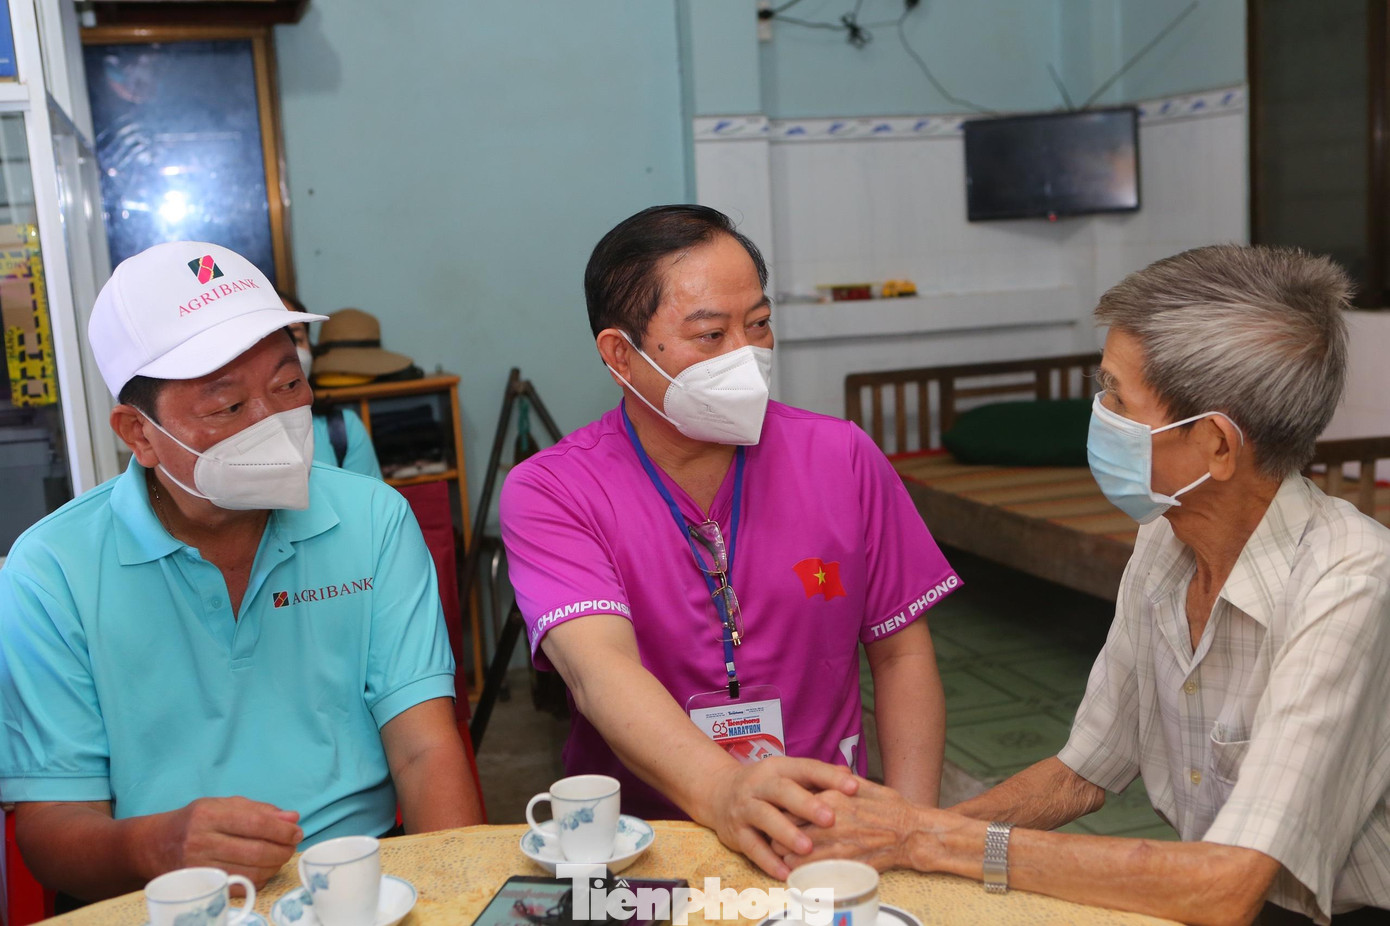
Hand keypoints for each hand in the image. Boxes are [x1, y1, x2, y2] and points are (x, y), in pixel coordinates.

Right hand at [149, 797, 301, 886]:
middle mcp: (201, 842)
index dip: (282, 830)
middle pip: (256, 852)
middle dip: (283, 850)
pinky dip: (260, 879)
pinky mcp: (202, 886)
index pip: (256, 823)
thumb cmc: (196, 821)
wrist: (155, 845)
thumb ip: (259, 810)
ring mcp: (200, 868)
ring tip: (280, 856)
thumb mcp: (223, 805)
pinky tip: (263, 869)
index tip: (297, 832)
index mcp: (209, 815)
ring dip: (275, 866)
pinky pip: (241, 887)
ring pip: (252, 872)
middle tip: (291, 846)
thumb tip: (292, 818)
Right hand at [706, 757, 858, 878]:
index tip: (853, 787)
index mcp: (778, 768)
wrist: (718, 793)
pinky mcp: (735, 832)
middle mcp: (759, 785)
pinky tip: (786, 873)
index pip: (805, 768)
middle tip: (830, 818)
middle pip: (782, 791)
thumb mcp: (787, 775)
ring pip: (764, 818)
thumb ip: (817, 778)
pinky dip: (768, 861)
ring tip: (807, 848)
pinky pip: (751, 847)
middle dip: (806, 805)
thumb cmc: (766, 787)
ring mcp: (745, 808)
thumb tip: (853, 779)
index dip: (829, 777)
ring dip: (786, 833)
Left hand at [781, 779, 933, 871]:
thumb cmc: (889, 808)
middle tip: (779, 835)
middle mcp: (831, 821)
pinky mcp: (844, 865)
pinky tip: (804, 866)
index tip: (781, 815)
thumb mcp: (861, 785)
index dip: (782, 812)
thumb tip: (814, 777)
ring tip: (789, 852)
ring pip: (793, 853)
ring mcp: (837, 846)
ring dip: (787, 854)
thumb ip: (835, 781)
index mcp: (832, 797)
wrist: (912, 833)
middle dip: (779, 834)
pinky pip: (812, 871)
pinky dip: (803, 870)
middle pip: (786, 830)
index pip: (789, 804)